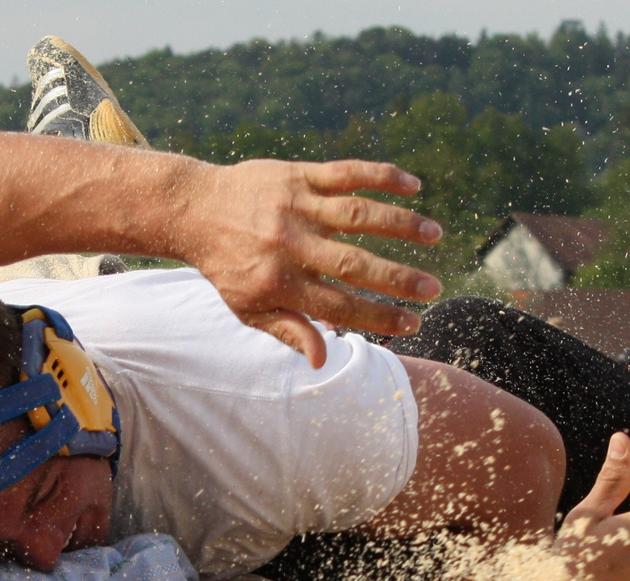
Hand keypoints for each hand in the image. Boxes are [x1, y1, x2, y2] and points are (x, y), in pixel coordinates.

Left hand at [174, 159, 442, 365]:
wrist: (194, 210)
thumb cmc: (227, 267)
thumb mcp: (248, 309)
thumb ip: (288, 331)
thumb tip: (323, 359)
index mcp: (279, 284)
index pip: (339, 306)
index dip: (379, 317)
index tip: (413, 323)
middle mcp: (290, 245)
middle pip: (354, 264)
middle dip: (398, 279)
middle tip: (434, 288)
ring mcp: (296, 207)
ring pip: (357, 214)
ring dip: (400, 223)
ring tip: (435, 234)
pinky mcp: (297, 175)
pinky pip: (345, 173)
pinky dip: (381, 176)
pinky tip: (414, 184)